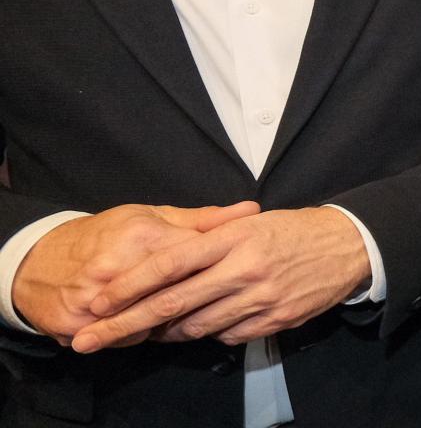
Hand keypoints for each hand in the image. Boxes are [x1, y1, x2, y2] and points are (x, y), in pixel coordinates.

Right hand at [12, 203, 258, 344]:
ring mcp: (95, 299)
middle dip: (202, 303)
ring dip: (175, 323)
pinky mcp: (77, 324)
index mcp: (141, 236)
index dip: (220, 271)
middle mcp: (118, 268)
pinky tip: (154, 326)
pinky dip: (145, 335)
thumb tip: (251, 211)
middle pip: (177, 296)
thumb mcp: (151, 216)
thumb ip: (203, 220)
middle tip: (220, 303)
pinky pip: (128, 339)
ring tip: (188, 314)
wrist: (39, 260)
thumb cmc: (105, 234)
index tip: (237, 276)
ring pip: (155, 323)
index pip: (195, 260)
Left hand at [72, 207, 371, 351]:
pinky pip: (229, 335)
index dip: (128, 285)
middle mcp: (243, 269)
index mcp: (232, 239)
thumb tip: (164, 264)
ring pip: (197, 326)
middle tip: (92, 339)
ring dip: (167, 332)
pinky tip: (207, 324)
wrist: (350, 245)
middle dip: (124, 324)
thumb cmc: (293, 230)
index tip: (98, 302)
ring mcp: (260, 298)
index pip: (168, 264)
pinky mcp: (276, 320)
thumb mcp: (249, 223)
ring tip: (149, 333)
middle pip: (172, 303)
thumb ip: (208, 238)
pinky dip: (211, 333)